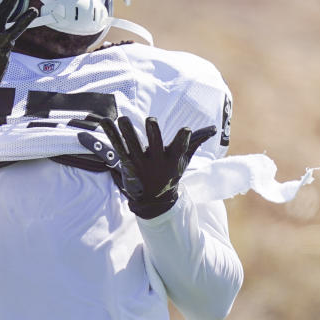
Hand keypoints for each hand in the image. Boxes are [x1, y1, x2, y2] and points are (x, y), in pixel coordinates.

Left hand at [100, 116, 215, 218]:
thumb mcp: (184, 159)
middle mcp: (156, 161)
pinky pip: (117, 147)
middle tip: (151, 121)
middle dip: (153, 133)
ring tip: (122, 118)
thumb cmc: (171, 173)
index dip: (183, 139)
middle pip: (154, 145)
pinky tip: (105, 121)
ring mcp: (140, 162)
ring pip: (133, 146)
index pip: (180, 147)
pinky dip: (111, 134)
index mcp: (172, 159)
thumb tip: (214, 129)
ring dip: (127, 132)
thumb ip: (196, 141)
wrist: (154, 200)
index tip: (186, 130)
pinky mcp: (127, 163)